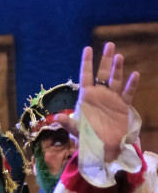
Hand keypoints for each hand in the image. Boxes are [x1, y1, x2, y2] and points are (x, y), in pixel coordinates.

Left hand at [56, 43, 139, 163]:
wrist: (101, 147)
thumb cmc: (86, 137)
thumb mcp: (75, 129)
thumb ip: (67, 122)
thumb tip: (57, 117)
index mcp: (86, 97)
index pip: (86, 76)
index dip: (87, 63)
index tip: (87, 48)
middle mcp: (100, 95)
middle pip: (102, 74)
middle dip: (105, 60)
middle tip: (109, 45)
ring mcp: (112, 99)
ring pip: (115, 81)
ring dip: (117, 69)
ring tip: (118, 56)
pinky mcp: (122, 107)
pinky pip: (127, 94)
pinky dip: (131, 85)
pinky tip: (135, 74)